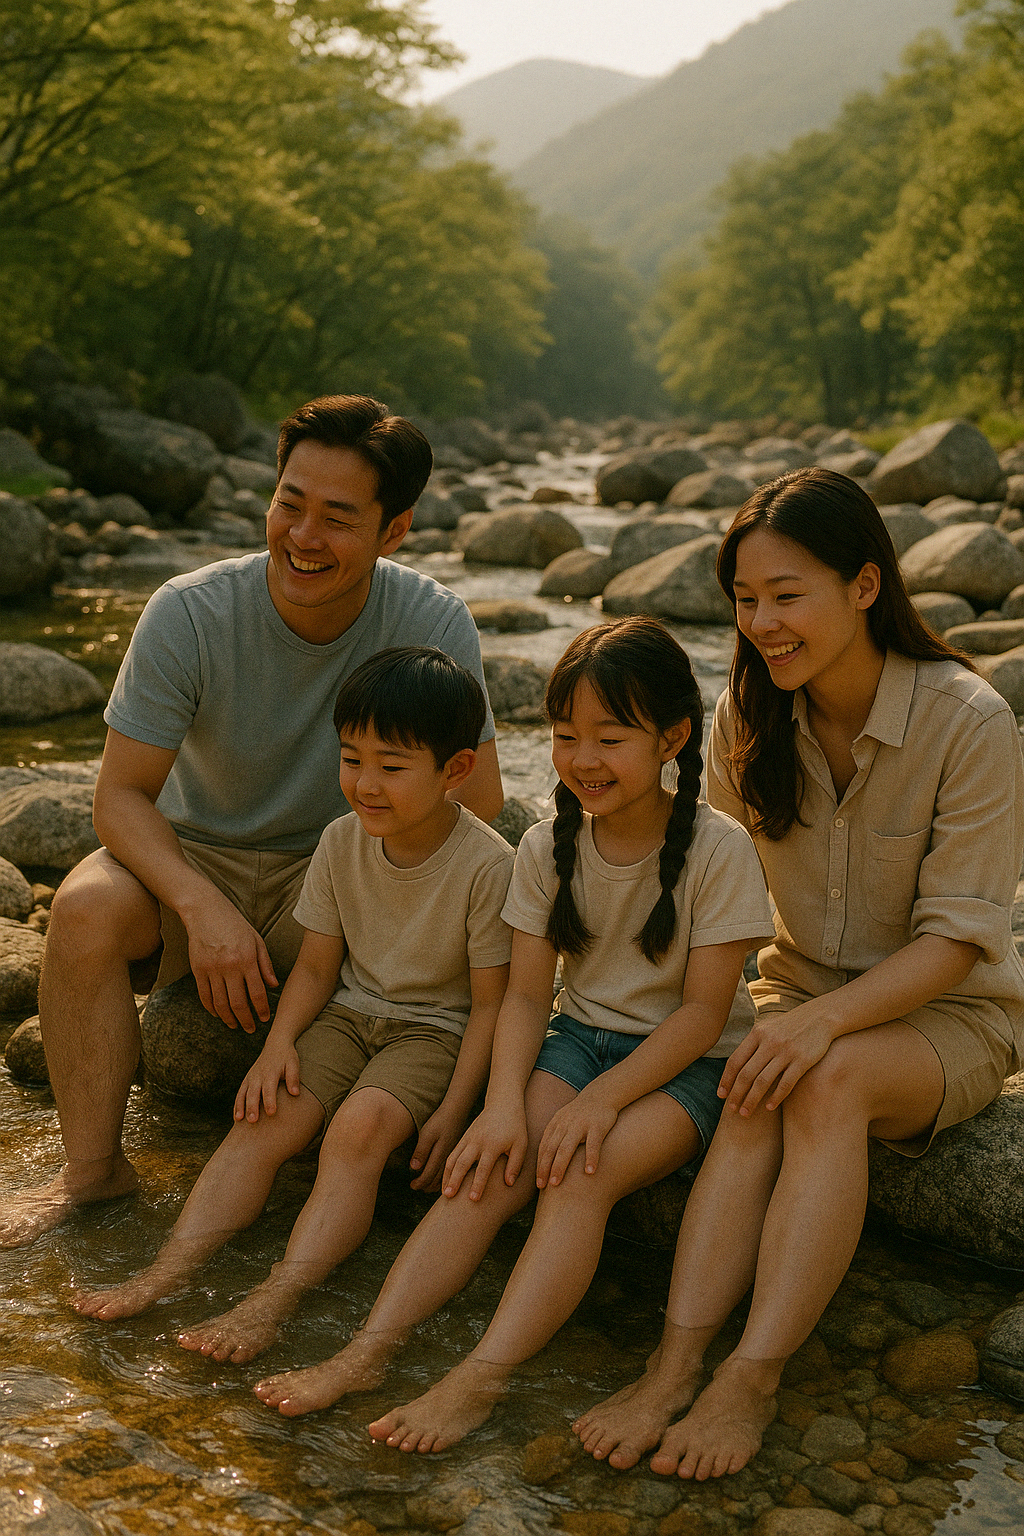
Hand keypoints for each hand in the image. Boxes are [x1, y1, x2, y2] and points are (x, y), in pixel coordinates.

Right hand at [185, 890, 278, 1030]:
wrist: (205, 911)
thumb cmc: (235, 924)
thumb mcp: (256, 940)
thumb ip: (265, 964)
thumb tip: (274, 985)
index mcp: (247, 959)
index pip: (257, 993)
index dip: (262, 1010)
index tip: (265, 1019)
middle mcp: (229, 967)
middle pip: (238, 1003)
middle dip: (246, 1020)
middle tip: (251, 1029)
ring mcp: (211, 969)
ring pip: (220, 1004)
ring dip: (228, 1019)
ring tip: (235, 1025)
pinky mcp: (198, 970)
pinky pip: (204, 996)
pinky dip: (211, 1009)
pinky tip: (218, 1014)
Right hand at [233, 1039, 300, 1121]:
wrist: (276, 1045)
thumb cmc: (287, 1057)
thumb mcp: (293, 1064)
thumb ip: (294, 1078)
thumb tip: (295, 1093)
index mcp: (271, 1072)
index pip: (269, 1088)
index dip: (270, 1101)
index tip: (271, 1113)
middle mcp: (258, 1075)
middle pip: (254, 1093)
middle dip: (252, 1107)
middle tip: (252, 1121)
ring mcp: (251, 1078)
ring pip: (243, 1093)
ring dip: (240, 1106)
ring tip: (239, 1120)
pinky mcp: (247, 1080)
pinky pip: (240, 1093)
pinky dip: (237, 1104)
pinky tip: (237, 1117)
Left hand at [408, 1107, 464, 1191]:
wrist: (456, 1112)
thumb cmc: (439, 1121)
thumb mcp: (427, 1133)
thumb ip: (421, 1151)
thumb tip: (414, 1168)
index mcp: (440, 1155)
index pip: (428, 1176)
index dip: (419, 1183)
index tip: (411, 1185)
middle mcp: (448, 1160)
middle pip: (436, 1180)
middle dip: (425, 1186)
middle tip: (415, 1186)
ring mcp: (453, 1158)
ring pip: (443, 1178)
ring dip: (433, 1185)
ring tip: (424, 1185)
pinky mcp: (455, 1155)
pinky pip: (449, 1173)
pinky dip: (442, 1179)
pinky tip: (437, 1178)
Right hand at [441, 1101, 528, 1202]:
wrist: (502, 1103)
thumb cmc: (515, 1126)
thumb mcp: (521, 1144)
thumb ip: (515, 1164)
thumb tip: (508, 1184)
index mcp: (492, 1145)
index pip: (483, 1168)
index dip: (478, 1184)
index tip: (473, 1200)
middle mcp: (477, 1142)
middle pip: (462, 1163)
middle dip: (454, 1180)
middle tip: (448, 1197)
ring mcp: (468, 1138)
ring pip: (453, 1158)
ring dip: (447, 1175)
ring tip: (444, 1193)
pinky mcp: (464, 1136)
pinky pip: (452, 1153)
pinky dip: (447, 1167)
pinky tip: (447, 1180)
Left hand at [535, 1091, 617, 1187]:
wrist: (602, 1094)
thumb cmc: (580, 1114)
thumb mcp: (563, 1121)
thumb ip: (554, 1138)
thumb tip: (544, 1163)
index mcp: (556, 1125)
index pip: (544, 1147)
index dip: (540, 1165)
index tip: (538, 1183)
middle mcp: (565, 1125)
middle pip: (552, 1149)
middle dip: (545, 1168)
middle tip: (542, 1186)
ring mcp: (580, 1125)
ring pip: (567, 1147)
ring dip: (560, 1166)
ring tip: (556, 1184)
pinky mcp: (597, 1126)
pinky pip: (593, 1143)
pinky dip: (591, 1157)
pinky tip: (590, 1172)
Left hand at [718, 1005, 833, 1115]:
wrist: (820, 1016)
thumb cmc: (789, 1026)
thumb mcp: (767, 1028)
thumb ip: (752, 1045)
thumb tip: (734, 1067)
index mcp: (757, 1034)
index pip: (735, 1060)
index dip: (726, 1079)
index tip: (720, 1095)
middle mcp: (770, 1042)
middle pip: (746, 1073)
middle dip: (736, 1094)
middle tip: (731, 1110)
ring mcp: (787, 1051)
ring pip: (763, 1081)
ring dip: (752, 1099)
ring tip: (746, 1114)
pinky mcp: (803, 1060)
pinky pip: (786, 1083)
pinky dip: (776, 1097)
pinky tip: (769, 1108)